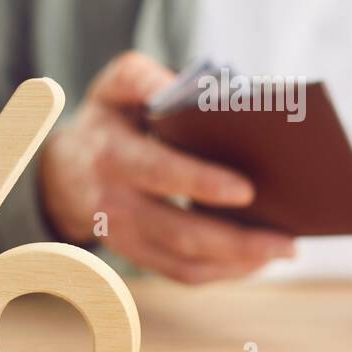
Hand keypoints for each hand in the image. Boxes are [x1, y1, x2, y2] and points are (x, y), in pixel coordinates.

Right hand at [38, 51, 295, 282]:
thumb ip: (142, 77)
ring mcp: (125, 237)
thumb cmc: (108, 120)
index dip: (201, 184)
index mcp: (113, 155)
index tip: (248, 190)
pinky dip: (224, 272)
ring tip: (285, 250)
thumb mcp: (114, 86)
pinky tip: (259, 259)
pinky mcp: (138, 256)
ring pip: (185, 263)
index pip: (159, 173)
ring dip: (238, 263)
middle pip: (180, 232)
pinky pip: (182, 274)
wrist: (62, 171)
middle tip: (289, 241)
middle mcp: (115, 204)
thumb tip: (183, 89)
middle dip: (237, 240)